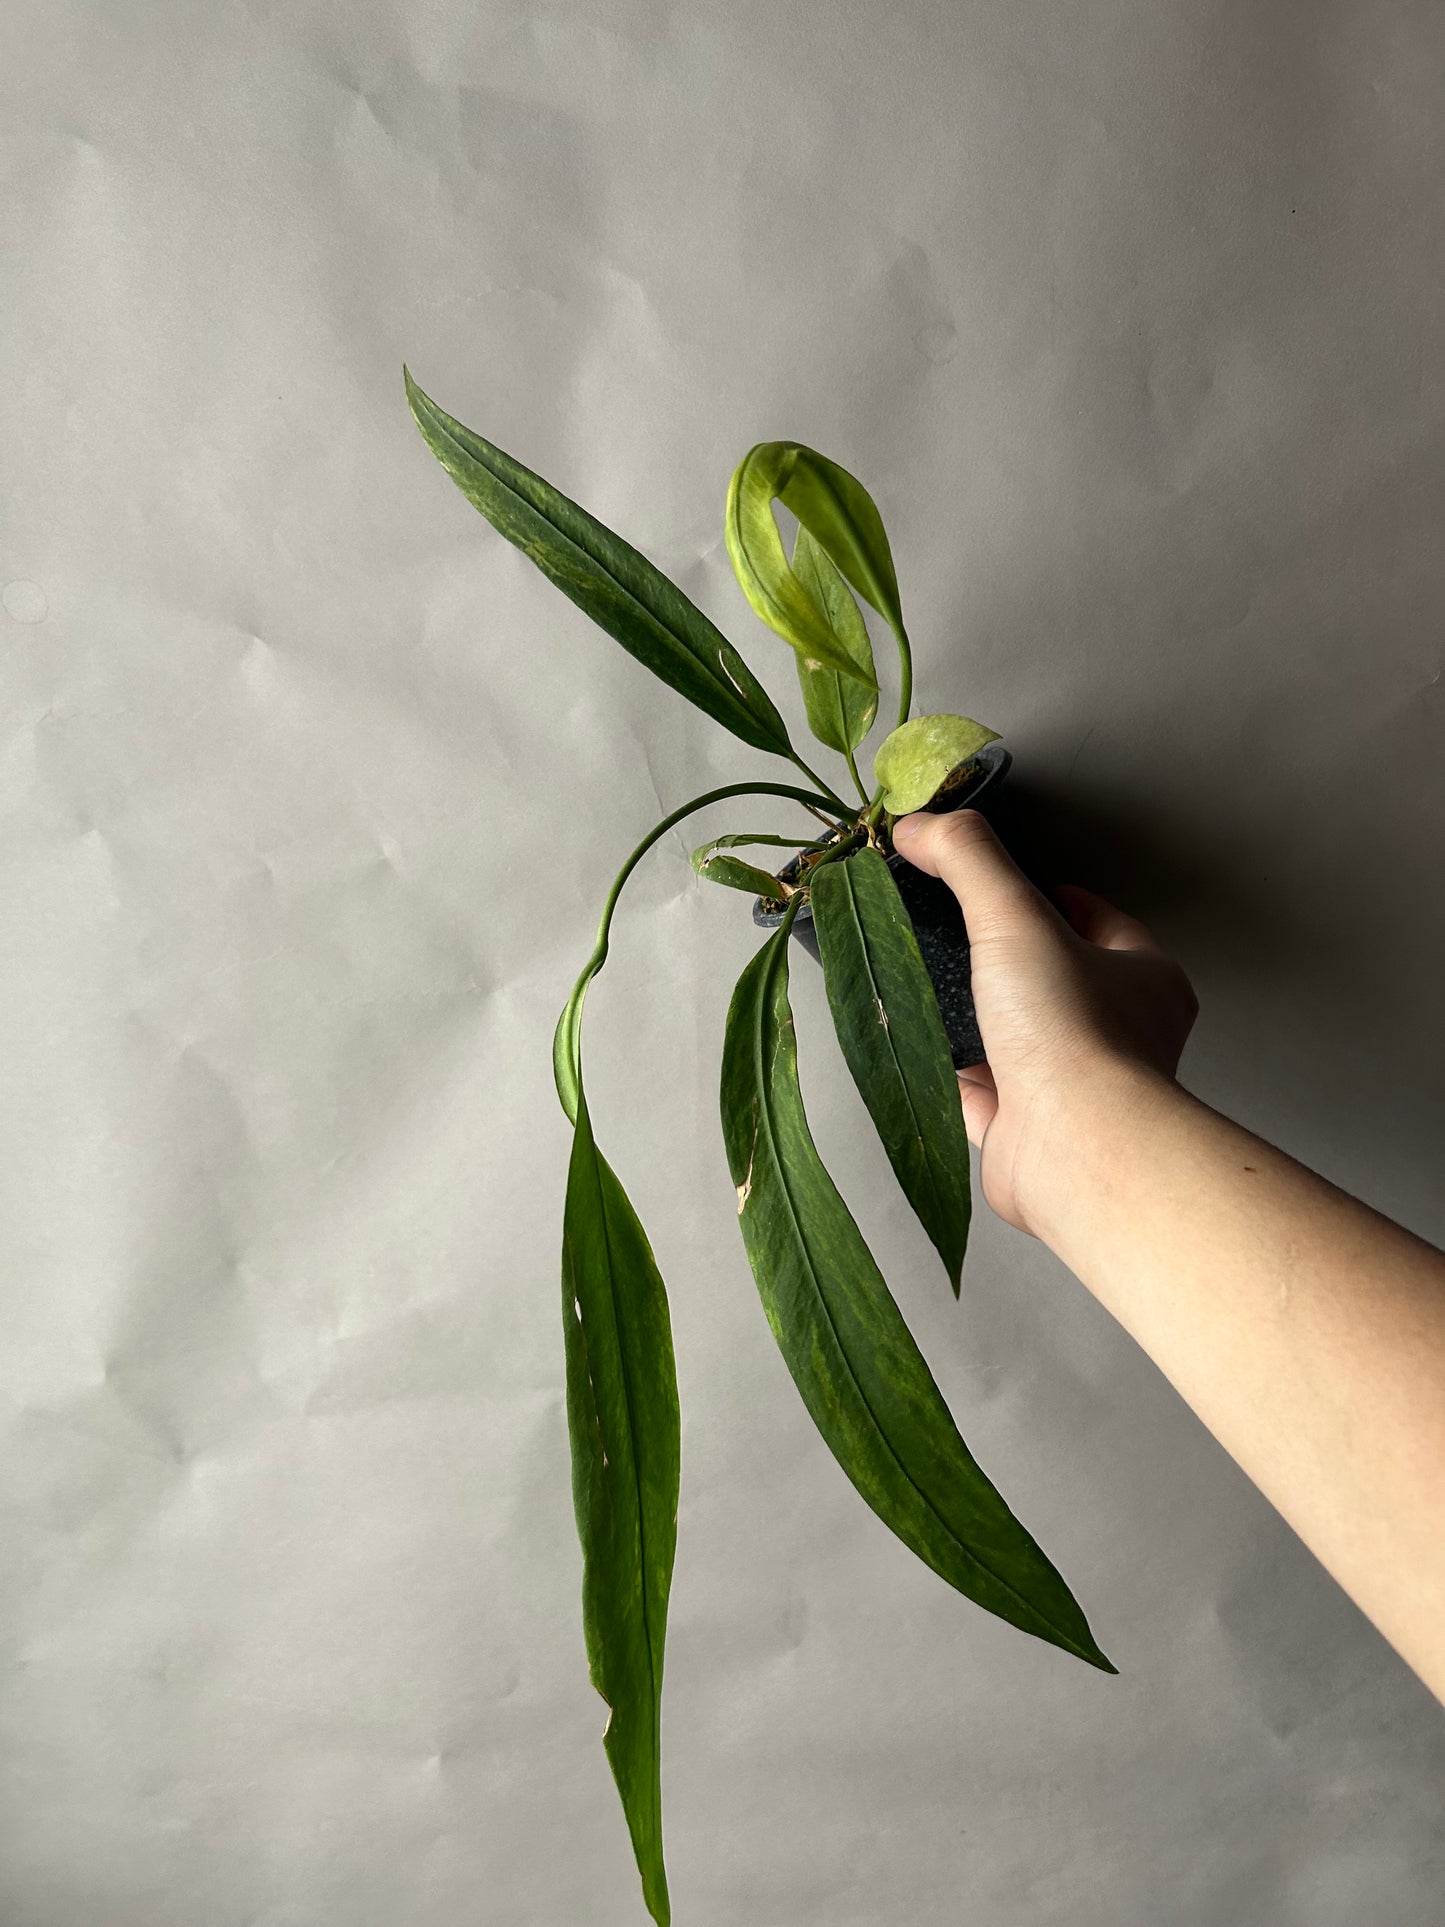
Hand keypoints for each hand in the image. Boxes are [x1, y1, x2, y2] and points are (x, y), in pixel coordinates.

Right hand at [891, 809, 1197, 1234]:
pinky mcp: (1031, 1135)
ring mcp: (1076, 1089)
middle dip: (1011, 963)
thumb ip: (969, 861)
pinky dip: (954, 1079)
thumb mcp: (1016, 919)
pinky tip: (922, 1057)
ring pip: (1022, 1043)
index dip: (1053, 897)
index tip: (1006, 886)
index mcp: (1145, 979)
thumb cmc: (1073, 1034)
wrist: (1075, 1151)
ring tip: (931, 990)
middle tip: (961, 936)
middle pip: (1060, 982)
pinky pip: (986, 1099)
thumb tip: (921, 824)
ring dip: (979, 1023)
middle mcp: (1120, 1035)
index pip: (1101, 921)